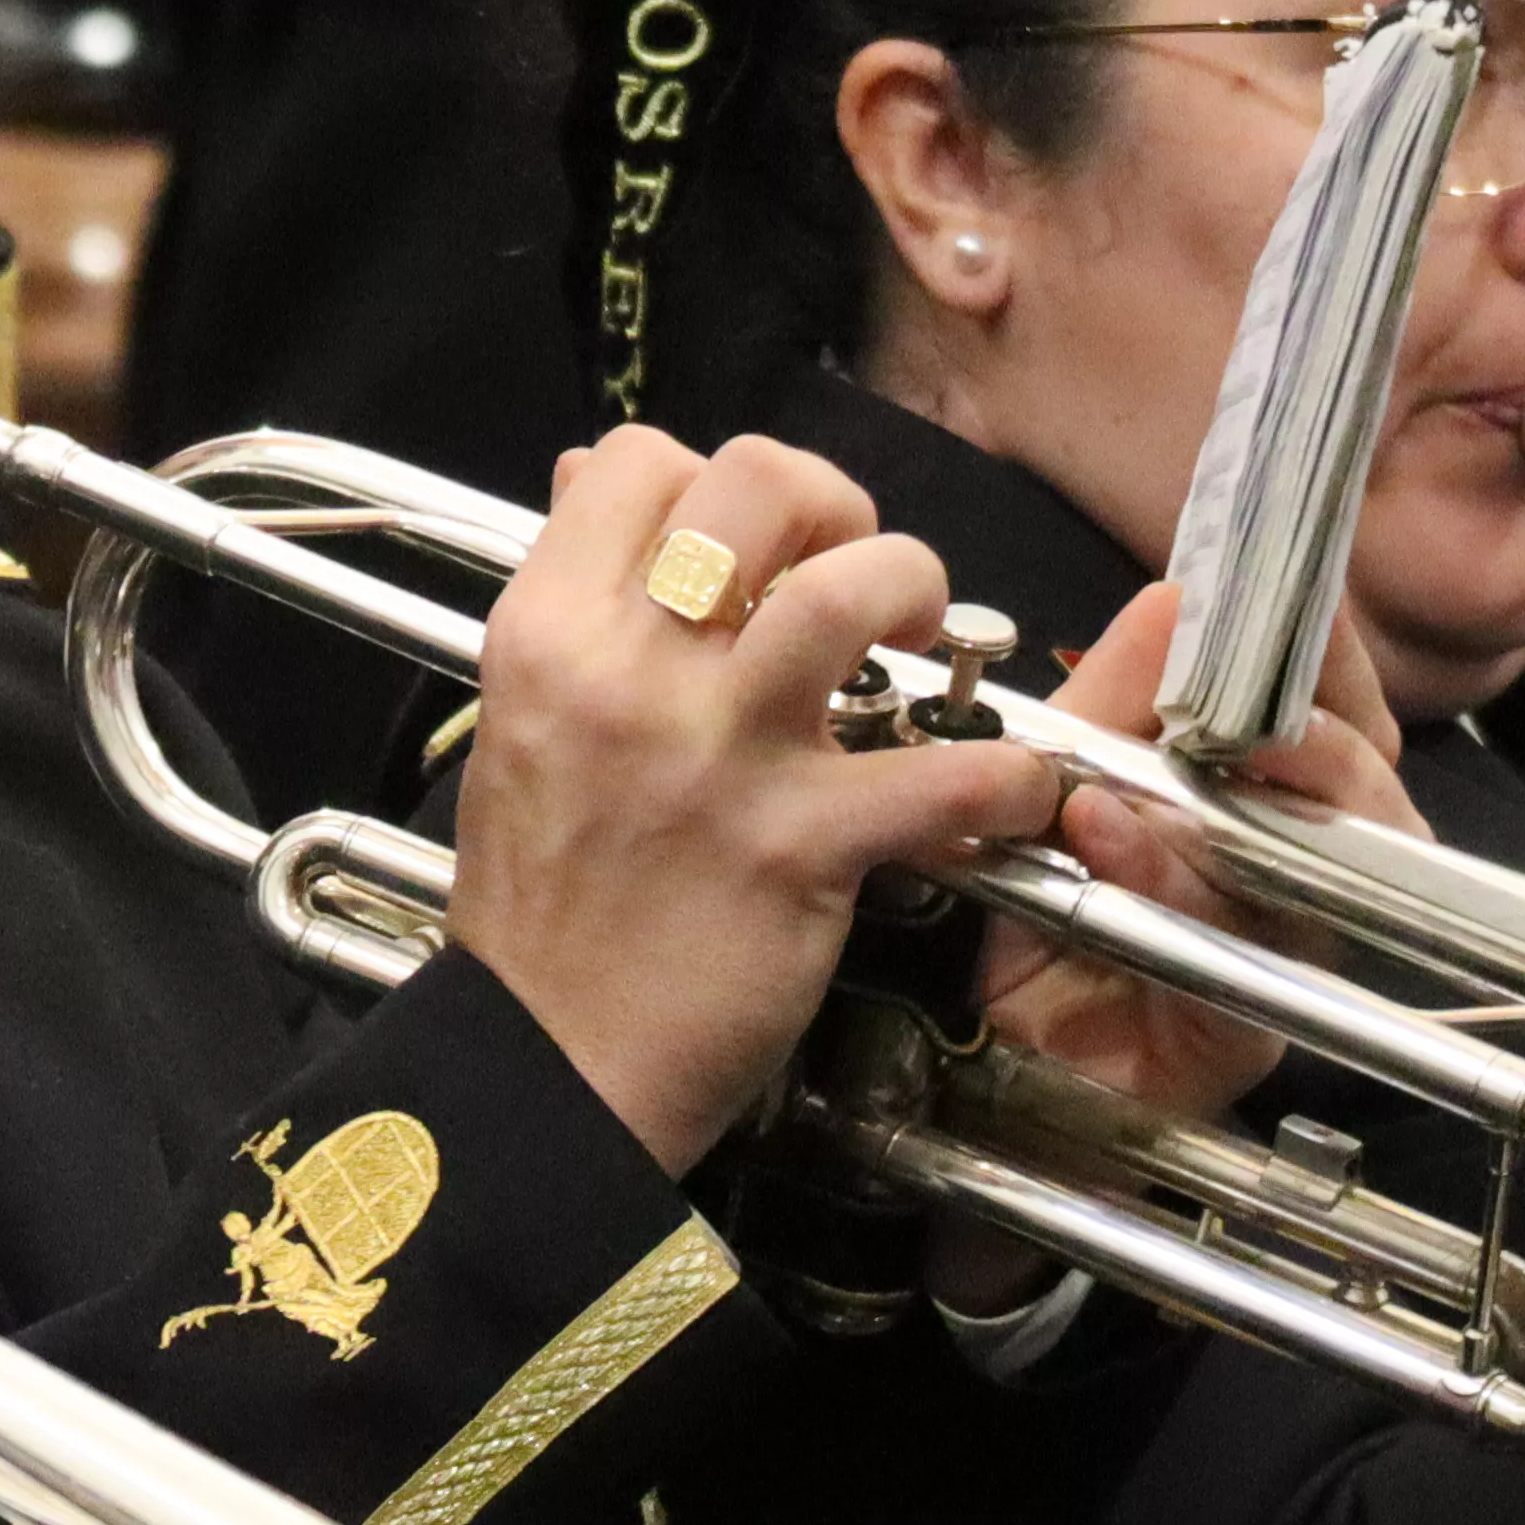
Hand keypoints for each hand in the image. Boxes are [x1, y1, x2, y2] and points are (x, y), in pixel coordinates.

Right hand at [443, 429, 1073, 1172]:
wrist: (546, 1066)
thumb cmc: (542, 904)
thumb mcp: (518, 720)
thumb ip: (568, 600)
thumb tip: (594, 476)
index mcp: (544, 633)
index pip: (636, 458)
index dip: (710, 476)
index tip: (749, 545)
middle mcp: (626, 673)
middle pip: (757, 484)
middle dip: (831, 506)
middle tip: (848, 576)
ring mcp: (717, 755)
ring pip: (853, 588)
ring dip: (914, 590)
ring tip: (921, 638)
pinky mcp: (800, 846)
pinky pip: (947, 773)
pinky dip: (1006, 775)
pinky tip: (1005, 788)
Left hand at [910, 587, 1348, 1302]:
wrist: (983, 1058)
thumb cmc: (1038, 914)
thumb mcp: (1057, 781)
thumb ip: (1114, 698)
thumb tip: (1176, 596)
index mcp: (1277, 801)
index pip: (1348, 713)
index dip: (1328, 661)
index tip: (1281, 611)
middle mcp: (1307, 876)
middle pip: (1373, 791)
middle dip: (1314, 734)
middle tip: (1236, 695)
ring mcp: (1287, 957)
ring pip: (1319, 867)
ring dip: (1230, 804)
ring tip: (1143, 769)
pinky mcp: (1247, 1028)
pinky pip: (1235, 947)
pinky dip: (1167, 878)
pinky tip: (1103, 836)